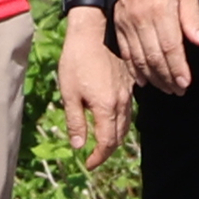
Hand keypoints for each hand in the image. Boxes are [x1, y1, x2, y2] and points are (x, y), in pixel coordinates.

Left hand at [57, 13, 134, 160]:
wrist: (91, 34)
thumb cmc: (75, 62)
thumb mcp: (69, 94)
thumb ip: (76, 121)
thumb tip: (79, 145)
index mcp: (107, 107)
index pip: (107, 142)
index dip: (98, 157)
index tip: (88, 164)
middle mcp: (122, 102)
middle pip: (119, 136)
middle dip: (107, 150)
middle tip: (93, 157)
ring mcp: (128, 92)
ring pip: (126, 124)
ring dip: (115, 138)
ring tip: (100, 144)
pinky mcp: (129, 84)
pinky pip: (128, 110)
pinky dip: (120, 122)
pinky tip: (110, 122)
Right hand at [113, 0, 198, 96]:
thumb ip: (193, 18)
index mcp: (160, 11)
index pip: (170, 47)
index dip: (178, 68)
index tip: (185, 83)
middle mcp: (140, 19)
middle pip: (154, 57)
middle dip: (166, 78)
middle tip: (177, 91)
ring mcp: (126, 23)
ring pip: (138, 58)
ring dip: (152, 77)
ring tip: (164, 88)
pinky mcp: (117, 25)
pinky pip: (125, 52)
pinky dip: (133, 68)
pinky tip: (143, 79)